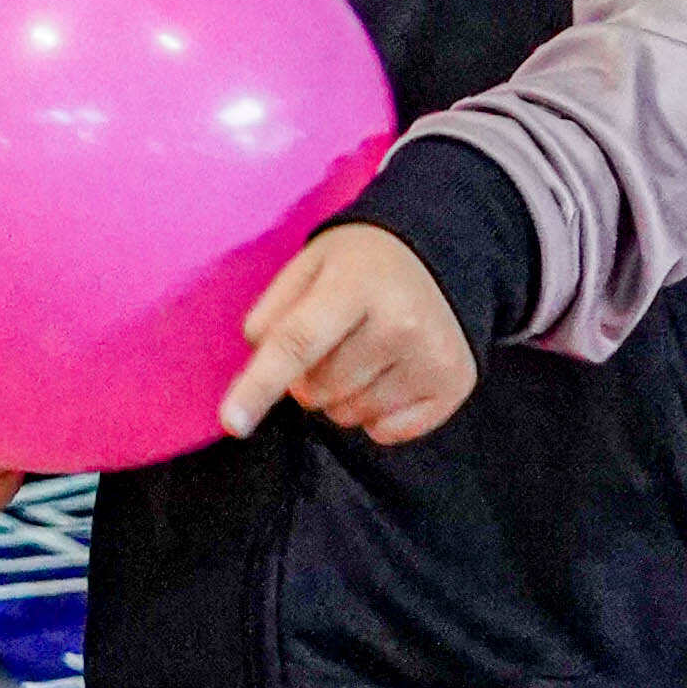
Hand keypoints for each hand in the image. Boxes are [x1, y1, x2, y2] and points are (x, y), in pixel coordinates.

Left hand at [220, 223, 478, 451]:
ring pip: (350, 416)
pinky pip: (386, 432)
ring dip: (342, 396)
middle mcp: (402, 322)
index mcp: (357, 284)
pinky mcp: (454, 384)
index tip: (232, 423)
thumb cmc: (359, 265)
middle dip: (308, 378)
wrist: (439, 255)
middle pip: (319, 390)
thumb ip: (273, 312)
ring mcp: (432, 356)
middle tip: (331, 341)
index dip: (259, 387)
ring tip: (362, 353)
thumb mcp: (308, 265)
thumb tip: (257, 367)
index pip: (297, 343)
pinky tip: (389, 372)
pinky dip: (376, 413)